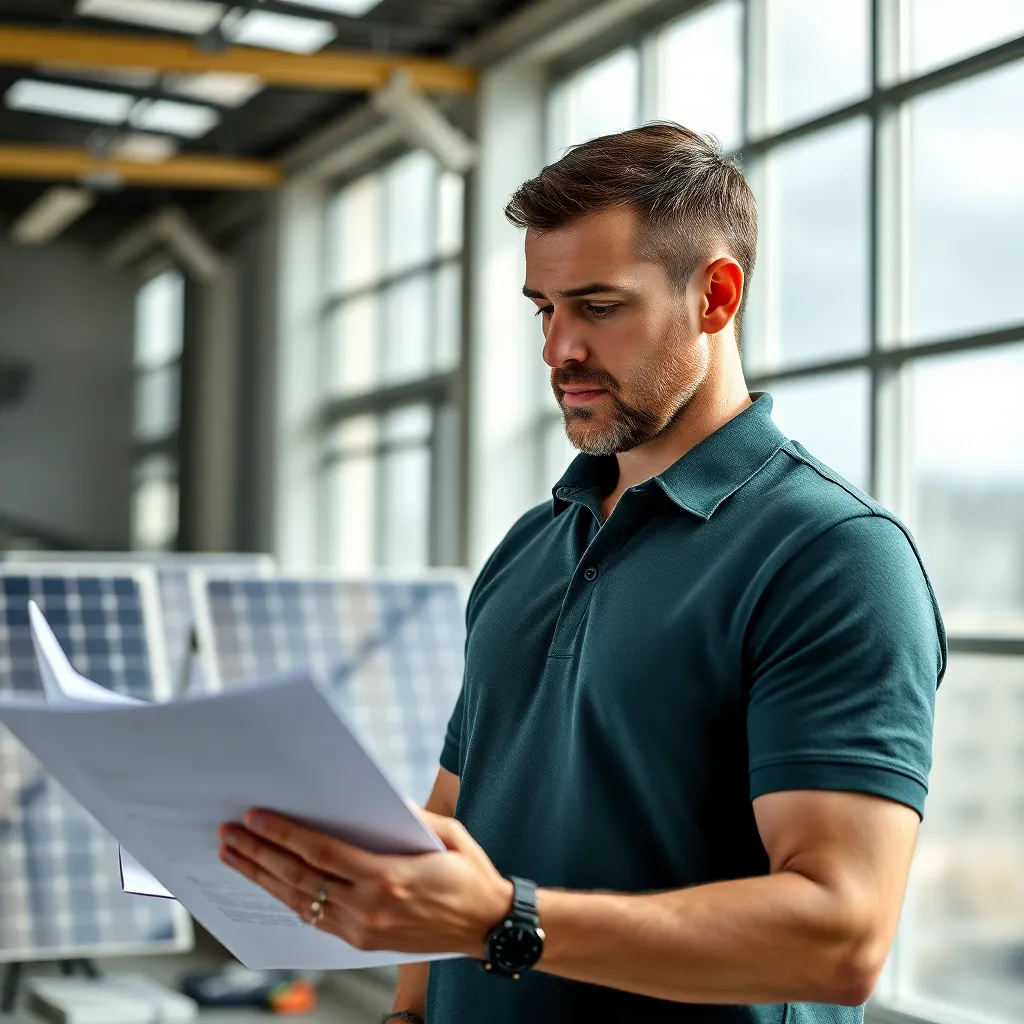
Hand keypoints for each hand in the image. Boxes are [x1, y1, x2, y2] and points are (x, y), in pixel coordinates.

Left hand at [218, 809, 512, 957]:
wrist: (486, 927)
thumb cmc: (470, 875)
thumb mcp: (448, 834)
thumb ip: (410, 817)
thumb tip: (374, 796)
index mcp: (389, 877)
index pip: (321, 852)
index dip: (283, 834)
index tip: (255, 817)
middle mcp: (370, 907)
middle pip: (299, 878)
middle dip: (258, 854)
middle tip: (229, 834)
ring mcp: (363, 930)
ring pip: (299, 902)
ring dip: (262, 877)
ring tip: (233, 856)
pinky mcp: (363, 942)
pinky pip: (315, 919)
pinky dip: (286, 899)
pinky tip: (267, 883)